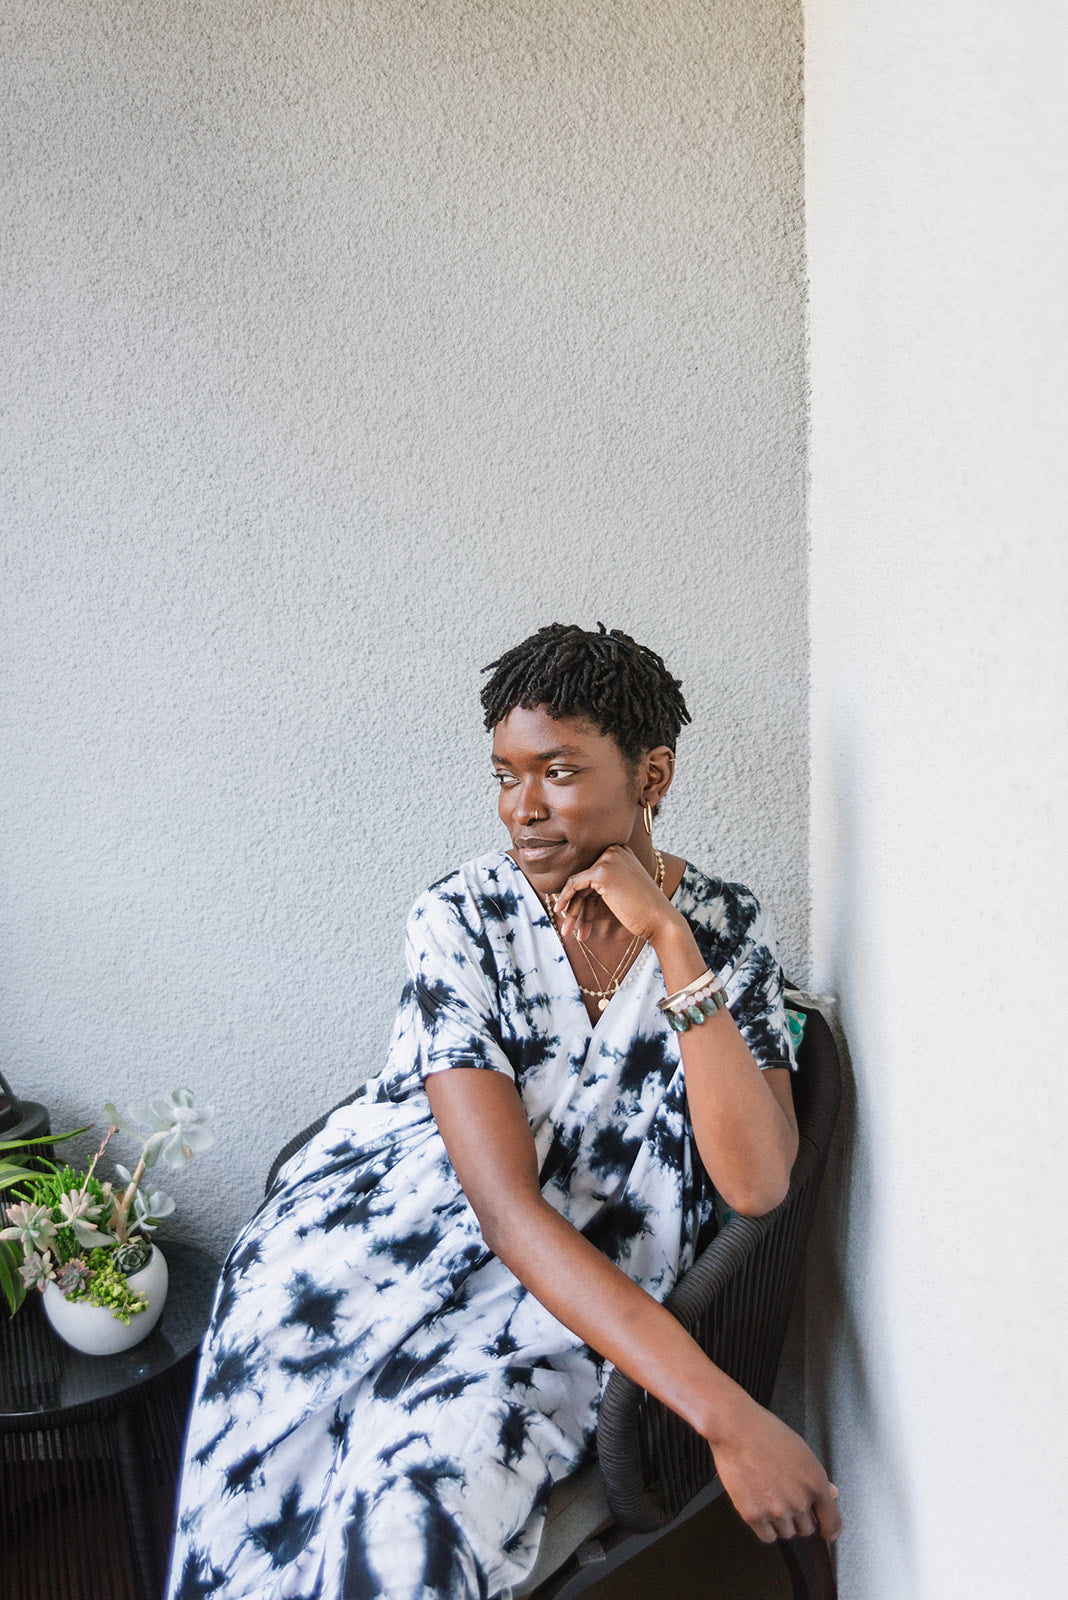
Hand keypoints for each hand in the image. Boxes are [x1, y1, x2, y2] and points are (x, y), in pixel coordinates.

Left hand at [553, 845, 679, 944]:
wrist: (661, 920)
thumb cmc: (644, 911)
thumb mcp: (622, 891)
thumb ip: (602, 885)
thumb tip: (571, 891)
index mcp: (622, 851)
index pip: (593, 873)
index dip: (582, 897)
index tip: (574, 915)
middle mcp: (615, 849)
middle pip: (585, 879)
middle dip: (576, 905)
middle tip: (568, 927)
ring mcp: (608, 859)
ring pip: (578, 884)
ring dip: (572, 909)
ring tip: (567, 932)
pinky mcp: (601, 872)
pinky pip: (574, 884)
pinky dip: (566, 898)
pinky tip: (562, 913)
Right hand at [709, 1400, 841, 1544]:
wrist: (734, 1428)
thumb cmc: (766, 1432)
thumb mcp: (800, 1450)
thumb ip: (817, 1477)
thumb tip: (831, 1493)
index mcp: (815, 1482)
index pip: (832, 1522)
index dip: (830, 1529)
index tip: (827, 1531)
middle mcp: (799, 1500)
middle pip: (807, 1529)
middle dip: (799, 1518)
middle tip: (786, 1501)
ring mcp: (776, 1510)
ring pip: (787, 1533)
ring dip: (781, 1522)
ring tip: (769, 1499)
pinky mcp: (754, 1515)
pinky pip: (767, 1536)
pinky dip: (765, 1528)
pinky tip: (760, 1508)